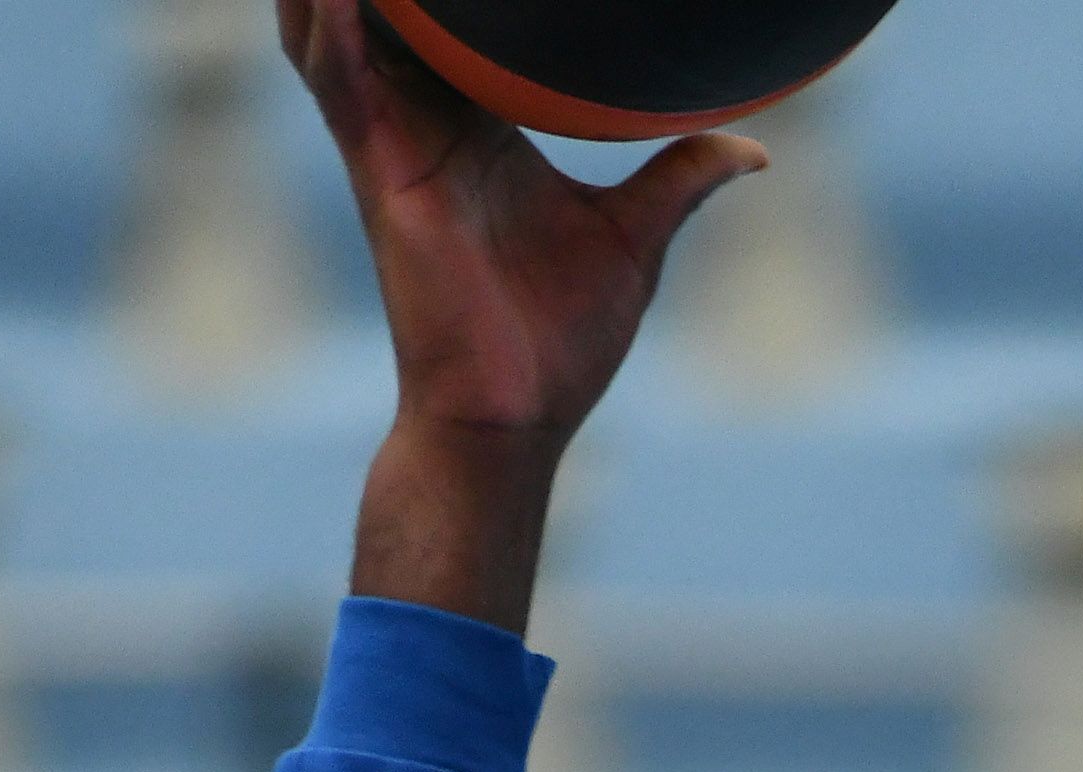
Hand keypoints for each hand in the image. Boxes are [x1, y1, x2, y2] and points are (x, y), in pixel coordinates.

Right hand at [282, 0, 749, 622]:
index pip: (455, 23)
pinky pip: (335, 72)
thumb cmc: (558, 345)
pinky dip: (329, 17)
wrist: (511, 419)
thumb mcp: (634, 241)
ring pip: (333, 24)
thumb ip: (679, 176)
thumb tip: (752, 150)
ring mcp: (389, 139)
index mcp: (477, 124)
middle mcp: (423, 119)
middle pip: (384, 9)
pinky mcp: (374, 165)